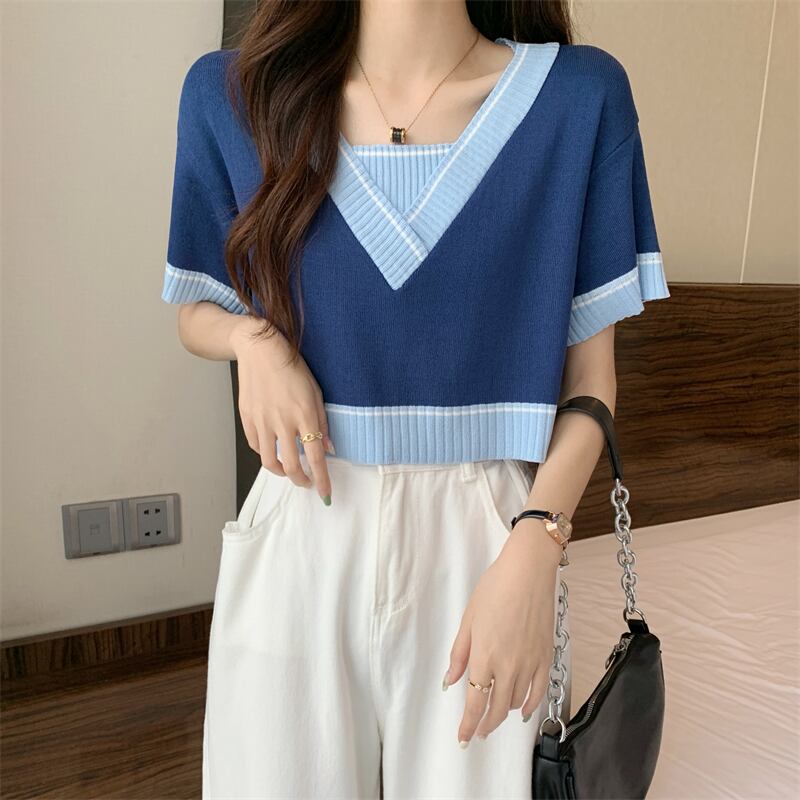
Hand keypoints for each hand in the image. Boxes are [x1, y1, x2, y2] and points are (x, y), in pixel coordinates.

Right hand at [229, 317, 333, 503]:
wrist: (261, 350)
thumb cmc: (292, 368)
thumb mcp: (316, 392)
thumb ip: (322, 423)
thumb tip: (328, 448)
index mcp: (305, 415)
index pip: (316, 457)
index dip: (322, 480)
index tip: (326, 494)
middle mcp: (283, 421)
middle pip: (292, 466)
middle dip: (302, 481)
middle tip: (308, 483)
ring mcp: (262, 421)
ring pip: (270, 462)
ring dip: (282, 473)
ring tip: (290, 472)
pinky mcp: (247, 418)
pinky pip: (257, 447)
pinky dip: (266, 454)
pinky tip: (274, 451)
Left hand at [442, 521, 562, 744]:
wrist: (528, 571)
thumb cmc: (495, 588)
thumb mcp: (468, 618)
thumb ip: (459, 654)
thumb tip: (450, 681)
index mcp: (484, 655)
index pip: (475, 702)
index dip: (468, 724)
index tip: (463, 738)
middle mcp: (508, 665)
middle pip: (497, 708)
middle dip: (485, 724)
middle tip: (477, 732)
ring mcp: (529, 662)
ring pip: (516, 703)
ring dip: (504, 715)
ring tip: (494, 716)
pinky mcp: (546, 657)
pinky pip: (538, 691)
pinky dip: (530, 706)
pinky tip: (522, 710)